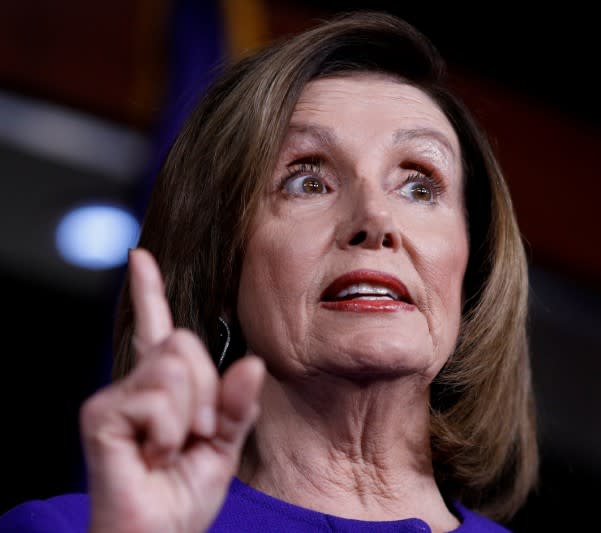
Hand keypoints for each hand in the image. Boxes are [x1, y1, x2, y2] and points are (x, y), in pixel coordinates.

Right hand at [80, 248, 264, 532]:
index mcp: (164, 389)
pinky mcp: (101, 413)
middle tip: (195, 436)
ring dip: (191, 417)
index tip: (140, 256)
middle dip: (208, 393)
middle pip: (185, 345)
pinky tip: (152, 456)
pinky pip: (158, 398)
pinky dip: (170, 433)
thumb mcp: (225, 445)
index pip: (157, 329)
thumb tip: (251, 362)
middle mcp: (136, 385)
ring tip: (170, 449)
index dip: (148, 291)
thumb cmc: (183, 496)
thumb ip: (238, 404)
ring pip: (175, 367)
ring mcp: (115, 397)